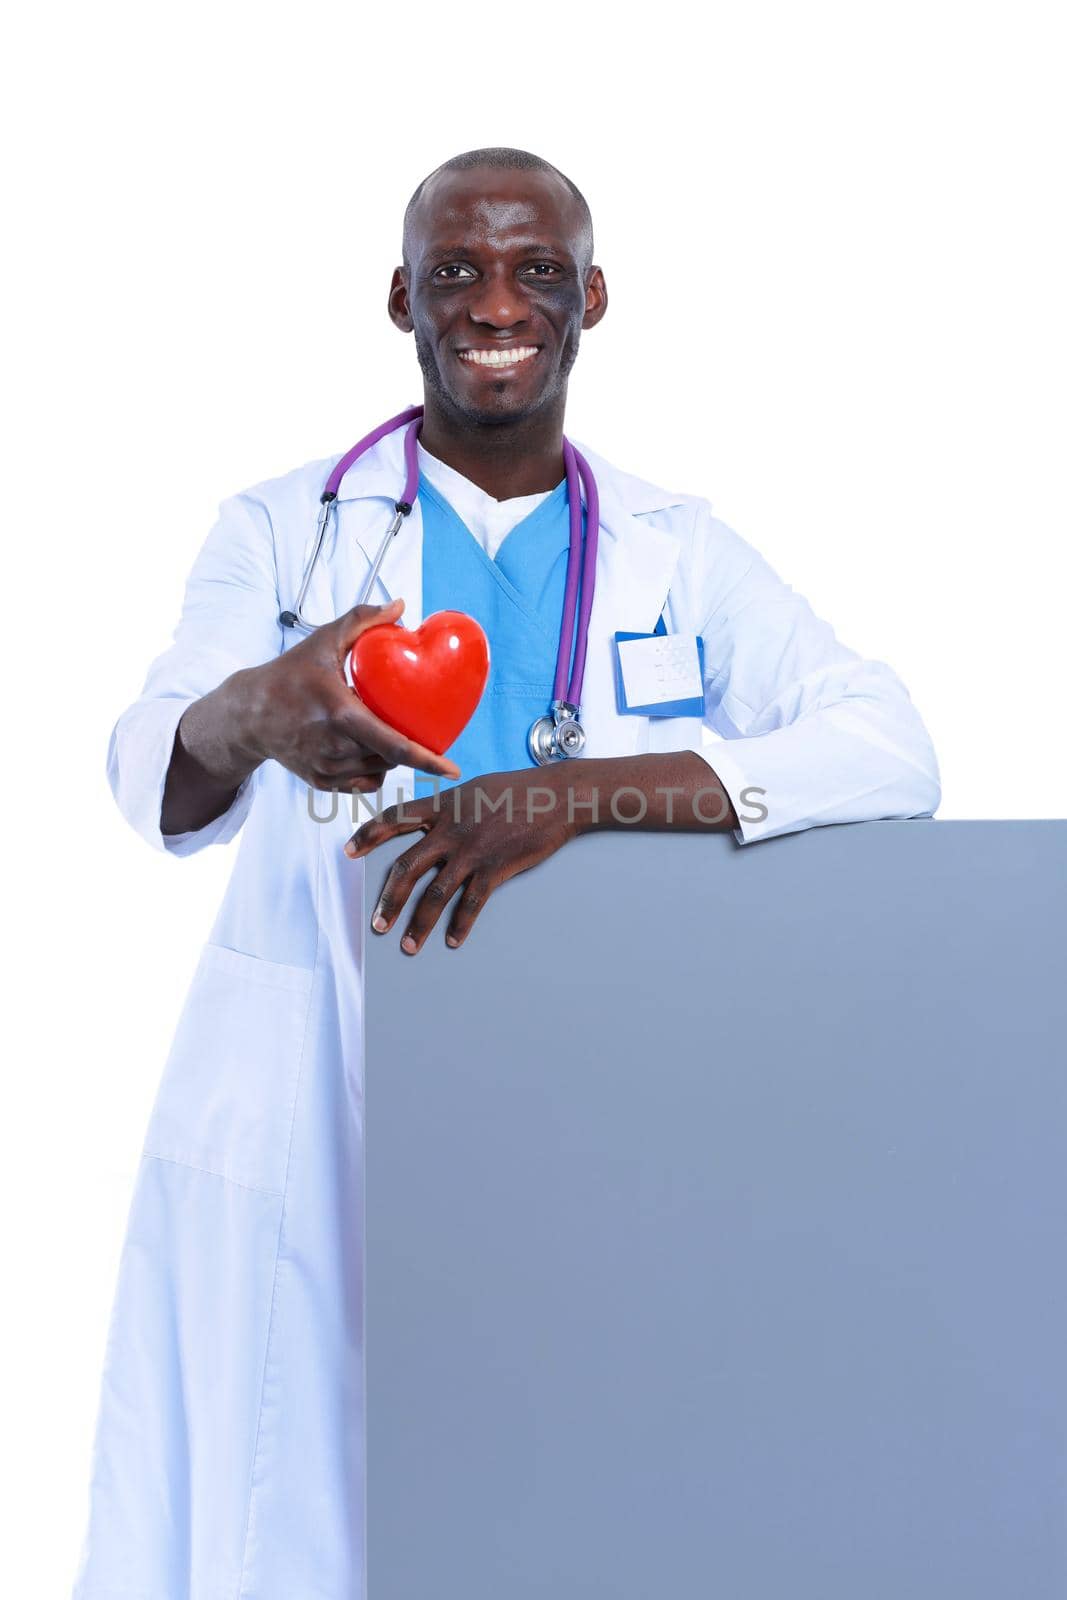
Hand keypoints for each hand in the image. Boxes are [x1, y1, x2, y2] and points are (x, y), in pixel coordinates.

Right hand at [236, 598, 460, 792]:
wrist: (248, 714)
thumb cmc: (288, 675)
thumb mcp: (323, 641)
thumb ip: (361, 620)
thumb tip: (400, 606)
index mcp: (340, 715)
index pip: (393, 746)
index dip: (427, 760)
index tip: (452, 769)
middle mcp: (334, 748)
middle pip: (390, 758)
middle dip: (406, 745)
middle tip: (402, 721)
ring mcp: (326, 769)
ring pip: (378, 771)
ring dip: (389, 757)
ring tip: (378, 729)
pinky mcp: (320, 782)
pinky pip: (362, 783)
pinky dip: (372, 770)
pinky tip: (365, 749)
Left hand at [344, 769, 575, 952]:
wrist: (556, 796)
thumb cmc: (518, 789)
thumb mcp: (474, 788)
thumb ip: (449, 805)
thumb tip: (432, 817)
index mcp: (442, 806)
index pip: (394, 819)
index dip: (368, 835)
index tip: (349, 851)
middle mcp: (450, 830)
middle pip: (407, 868)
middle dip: (389, 899)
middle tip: (377, 923)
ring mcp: (472, 851)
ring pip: (435, 894)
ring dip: (419, 924)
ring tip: (408, 945)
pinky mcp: (495, 868)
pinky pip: (471, 903)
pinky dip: (461, 925)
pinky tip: (453, 940)